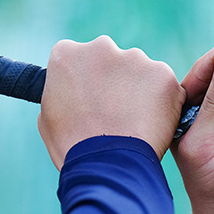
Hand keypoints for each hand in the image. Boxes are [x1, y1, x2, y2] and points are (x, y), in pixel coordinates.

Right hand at [38, 35, 185, 169]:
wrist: (106, 166)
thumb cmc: (73, 148)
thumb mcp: (48, 116)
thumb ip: (60, 92)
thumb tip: (69, 89)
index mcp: (67, 55)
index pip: (79, 58)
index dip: (87, 82)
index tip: (92, 100)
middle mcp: (101, 47)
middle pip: (112, 60)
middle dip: (115, 82)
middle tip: (116, 114)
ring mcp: (134, 59)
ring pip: (141, 73)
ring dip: (140, 92)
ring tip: (134, 125)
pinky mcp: (162, 74)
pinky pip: (165, 88)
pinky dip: (162, 104)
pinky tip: (152, 126)